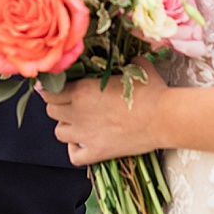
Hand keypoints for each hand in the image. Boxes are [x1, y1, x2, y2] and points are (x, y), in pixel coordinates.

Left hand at [38, 59, 167, 165]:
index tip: (59, 88)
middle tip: (71, 103)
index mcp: (82, 89)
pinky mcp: (97, 152)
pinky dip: (75, 150)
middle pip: (51, 110)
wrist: (164, 117)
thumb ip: (120, 61)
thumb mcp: (134, 66)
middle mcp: (78, 112)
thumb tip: (122, 57)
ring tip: (78, 122)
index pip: (49, 91)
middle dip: (58, 106)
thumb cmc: (150, 90)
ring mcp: (85, 135)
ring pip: (58, 132)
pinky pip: (73, 156)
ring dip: (66, 126)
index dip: (52, 89)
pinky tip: (83, 143)